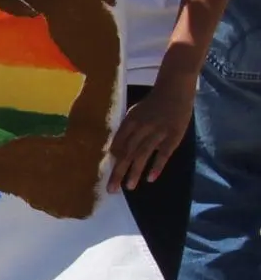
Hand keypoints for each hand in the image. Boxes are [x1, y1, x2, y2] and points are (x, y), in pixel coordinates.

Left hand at [108, 72, 194, 190]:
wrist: (174, 90)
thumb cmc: (152, 104)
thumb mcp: (134, 113)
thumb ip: (126, 131)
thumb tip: (115, 150)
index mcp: (130, 121)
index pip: (118, 145)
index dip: (112, 161)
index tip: (105, 176)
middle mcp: (141, 128)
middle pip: (128, 153)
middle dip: (119, 172)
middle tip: (112, 189)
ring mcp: (158, 132)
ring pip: (143, 155)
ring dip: (135, 172)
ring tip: (128, 187)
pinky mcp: (173, 136)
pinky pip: (163, 153)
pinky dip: (157, 166)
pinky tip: (150, 179)